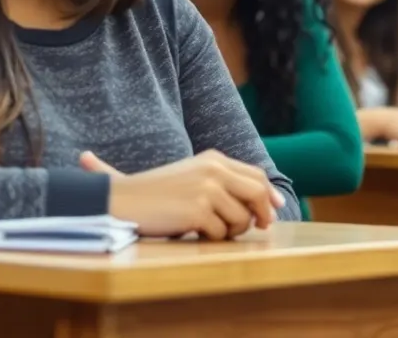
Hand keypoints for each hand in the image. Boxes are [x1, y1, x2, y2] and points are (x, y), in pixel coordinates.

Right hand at [79, 150, 282, 240]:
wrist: (122, 199)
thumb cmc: (155, 192)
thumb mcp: (192, 175)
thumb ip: (227, 182)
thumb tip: (271, 199)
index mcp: (213, 159)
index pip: (256, 176)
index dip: (270, 195)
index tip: (275, 210)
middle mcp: (214, 170)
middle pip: (259, 194)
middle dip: (263, 213)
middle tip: (259, 227)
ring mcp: (207, 189)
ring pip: (241, 219)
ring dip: (229, 231)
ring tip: (206, 228)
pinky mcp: (198, 211)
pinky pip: (220, 233)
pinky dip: (210, 238)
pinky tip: (191, 231)